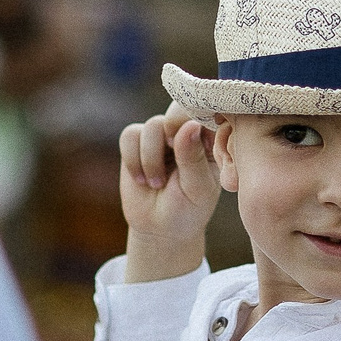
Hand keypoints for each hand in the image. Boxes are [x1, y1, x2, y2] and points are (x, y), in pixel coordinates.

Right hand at [118, 103, 220, 280]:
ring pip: (152, 126)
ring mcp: (161, 135)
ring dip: (151, 158)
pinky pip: (130, 136)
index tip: (189, 141)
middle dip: (171, 137)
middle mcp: (185, 131)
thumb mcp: (197, 188)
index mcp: (210, 139)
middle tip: (171, 159)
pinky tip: (141, 180)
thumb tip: (189, 126)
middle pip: (176, 113)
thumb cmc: (188, 209)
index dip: (196, 119)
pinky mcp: (136, 142)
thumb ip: (193, 157)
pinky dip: (133, 159)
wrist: (161, 228)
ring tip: (156, 184)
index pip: (207, 113)